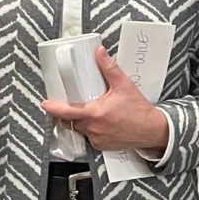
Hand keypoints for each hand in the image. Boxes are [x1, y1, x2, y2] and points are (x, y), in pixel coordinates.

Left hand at [40, 47, 168, 153]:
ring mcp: (97, 139)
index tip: (45, 103)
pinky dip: (92, 130)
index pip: (67, 111)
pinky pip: (90, 138)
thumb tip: (100, 53)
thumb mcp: (124, 85)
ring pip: (81, 129)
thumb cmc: (139, 111)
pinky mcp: (102, 146)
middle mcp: (94, 128)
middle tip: (80, 103)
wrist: (152, 130)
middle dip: (73, 112)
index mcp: (95, 113)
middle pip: (72, 120)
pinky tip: (102, 124)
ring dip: (83, 121)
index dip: (53, 107)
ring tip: (94, 112)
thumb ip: (109, 68)